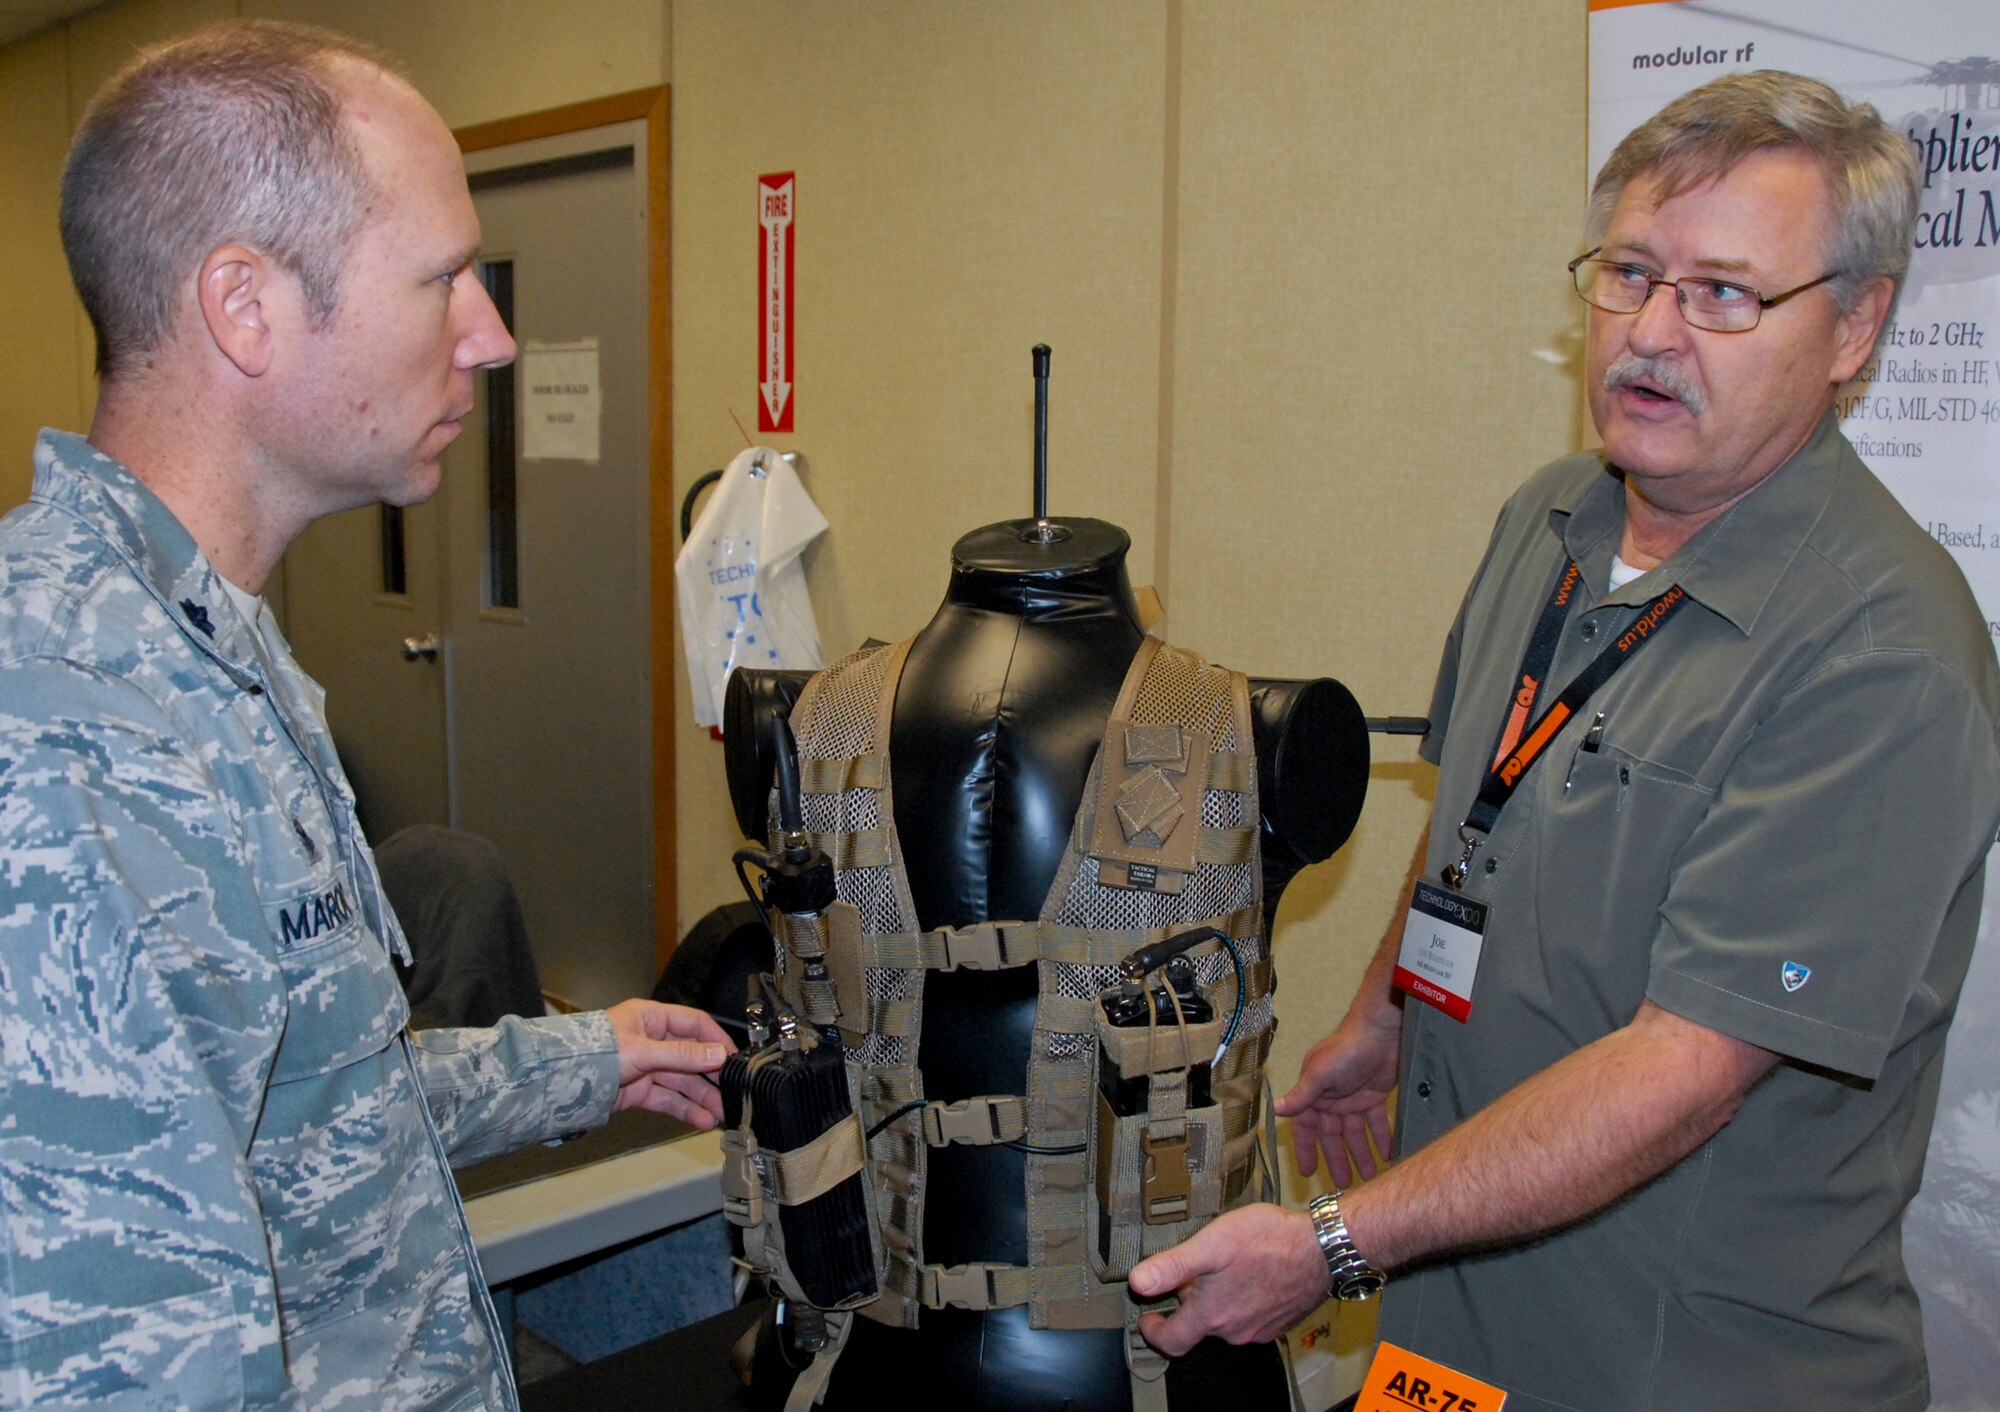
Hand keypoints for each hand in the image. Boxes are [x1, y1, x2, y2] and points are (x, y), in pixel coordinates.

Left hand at [604, 998, 733, 1126]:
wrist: (559, 1083)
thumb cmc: (593, 1053)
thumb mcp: (642, 1051)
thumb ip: (682, 1055)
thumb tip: (718, 1055)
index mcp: (651, 1018)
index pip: (694, 1024)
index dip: (715, 1040)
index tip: (734, 1058)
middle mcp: (651, 1041)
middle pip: (691, 1057)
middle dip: (712, 1077)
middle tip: (732, 1093)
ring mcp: (646, 1067)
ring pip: (682, 1082)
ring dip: (702, 1097)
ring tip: (721, 1114)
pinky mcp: (639, 1091)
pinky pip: (668, 1099)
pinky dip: (684, 1109)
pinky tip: (700, 1119)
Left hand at [1128, 1205, 1328, 1355]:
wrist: (1322, 1249)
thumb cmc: (1269, 1242)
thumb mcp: (1211, 1244)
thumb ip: (1172, 1266)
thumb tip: (1138, 1281)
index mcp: (1212, 1315)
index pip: (1172, 1340)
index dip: (1154, 1332)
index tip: (1147, 1320)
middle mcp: (1235, 1330)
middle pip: (1200, 1327)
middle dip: (1189, 1304)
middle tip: (1189, 1278)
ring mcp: (1259, 1329)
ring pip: (1226, 1321)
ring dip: (1217, 1301)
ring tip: (1220, 1270)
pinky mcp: (1279, 1321)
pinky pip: (1250, 1317)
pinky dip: (1242, 1301)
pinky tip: (1248, 1275)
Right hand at [1273, 1007, 1400, 1184]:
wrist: (1381, 1032)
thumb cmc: (1345, 1051)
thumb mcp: (1320, 1075)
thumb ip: (1301, 1096)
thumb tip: (1275, 1110)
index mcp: (1313, 1093)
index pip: (1306, 1127)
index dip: (1306, 1149)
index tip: (1307, 1172)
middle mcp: (1330, 1098)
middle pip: (1332, 1135)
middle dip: (1337, 1159)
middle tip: (1343, 1184)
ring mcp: (1352, 1098)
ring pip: (1355, 1133)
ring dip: (1361, 1153)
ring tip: (1370, 1176)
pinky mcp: (1373, 1096)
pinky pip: (1376, 1122)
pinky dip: (1381, 1137)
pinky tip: (1387, 1154)